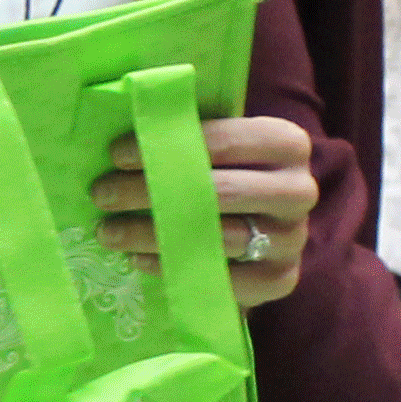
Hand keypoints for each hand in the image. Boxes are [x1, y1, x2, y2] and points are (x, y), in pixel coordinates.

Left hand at [94, 111, 313, 305]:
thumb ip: (187, 134)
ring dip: (152, 234)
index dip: (166, 145)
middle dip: (150, 191)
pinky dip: (174, 268)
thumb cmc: (228, 175)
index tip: (116, 155)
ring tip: (109, 231)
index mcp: (288, 144)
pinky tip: (139, 260)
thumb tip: (124, 122)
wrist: (262, 228)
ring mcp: (292, 238)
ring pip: (216, 236)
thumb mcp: (217, 146)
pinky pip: (222, 278)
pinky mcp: (280, 279)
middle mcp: (299, 190)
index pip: (225, 140)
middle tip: (101, 194)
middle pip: (218, 190)